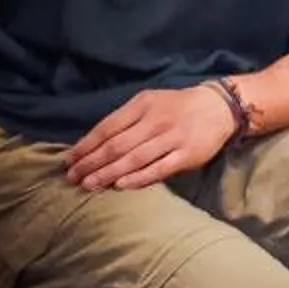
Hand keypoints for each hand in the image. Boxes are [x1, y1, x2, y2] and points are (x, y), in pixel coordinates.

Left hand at [64, 83, 243, 190]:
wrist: (219, 107)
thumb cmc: (177, 107)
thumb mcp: (150, 102)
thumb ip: (125, 120)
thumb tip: (93, 144)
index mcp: (142, 105)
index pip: (107, 127)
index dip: (86, 145)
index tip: (69, 160)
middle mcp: (156, 120)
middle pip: (117, 145)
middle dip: (91, 163)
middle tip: (72, 177)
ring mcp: (172, 138)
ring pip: (134, 158)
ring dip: (108, 173)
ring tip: (89, 185)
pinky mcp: (187, 154)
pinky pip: (159, 168)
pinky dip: (138, 177)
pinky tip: (121, 185)